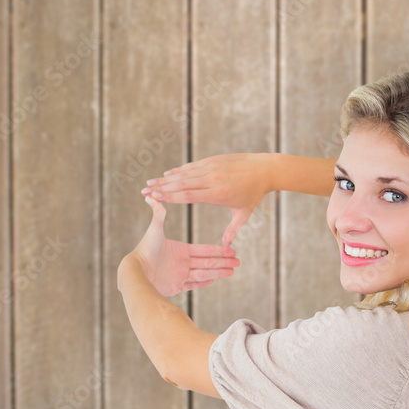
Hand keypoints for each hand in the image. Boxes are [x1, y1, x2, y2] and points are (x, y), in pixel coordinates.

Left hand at [120, 194, 239, 296]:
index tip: (231, 250)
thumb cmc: (144, 249)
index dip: (218, 250)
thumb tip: (153, 194)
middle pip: (207, 262)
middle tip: (238, 262)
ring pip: (204, 273)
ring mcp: (179, 275)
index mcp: (181, 250)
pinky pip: (193, 285)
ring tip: (232, 271)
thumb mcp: (155, 230)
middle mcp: (182, 262)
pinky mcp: (175, 286)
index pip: (204, 250)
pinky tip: (214, 280)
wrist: (135, 271)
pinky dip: (203, 283)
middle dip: (223, 262)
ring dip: (219, 272)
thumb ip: (159, 213)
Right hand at [141, 152, 272, 246]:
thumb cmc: (254, 194)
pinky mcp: (213, 160)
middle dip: (161, 187)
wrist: (264, 169)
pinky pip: (192, 167)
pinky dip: (179, 171)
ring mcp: (212, 167)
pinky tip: (168, 175)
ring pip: (184, 174)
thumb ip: (232, 230)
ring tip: (151, 182)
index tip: (154, 197)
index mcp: (217, 193)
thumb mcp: (243, 214)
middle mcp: (212, 179)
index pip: (188, 196)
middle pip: (181, 184)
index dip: (169, 197)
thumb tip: (226, 248)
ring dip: (166, 178)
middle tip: (144, 189)